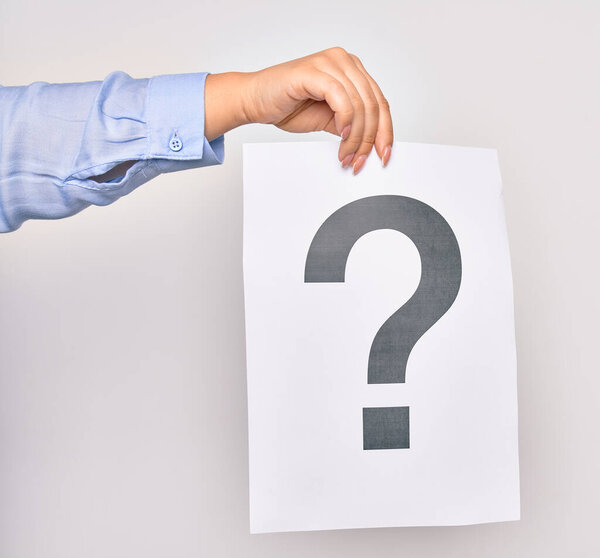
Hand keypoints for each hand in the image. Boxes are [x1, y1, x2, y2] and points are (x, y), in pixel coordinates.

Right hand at [204, 47, 392, 173]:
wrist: (255, 100)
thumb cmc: (288, 106)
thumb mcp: (329, 120)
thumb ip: (351, 126)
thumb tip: (371, 144)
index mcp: (351, 70)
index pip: (379, 102)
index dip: (386, 132)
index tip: (384, 154)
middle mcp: (344, 61)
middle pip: (373, 105)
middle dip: (369, 140)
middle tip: (360, 161)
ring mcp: (330, 63)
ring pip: (360, 105)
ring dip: (356, 138)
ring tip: (346, 155)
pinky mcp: (315, 71)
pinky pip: (342, 98)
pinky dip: (346, 122)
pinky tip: (342, 137)